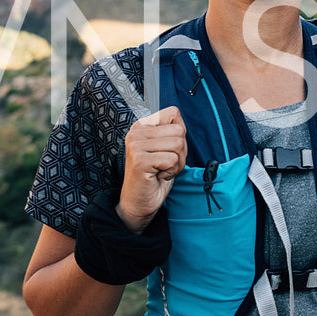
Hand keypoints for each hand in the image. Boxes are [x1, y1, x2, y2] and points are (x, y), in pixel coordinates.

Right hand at [118, 106, 186, 230]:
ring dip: (177, 163)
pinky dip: (171, 171)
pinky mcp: (139, 160)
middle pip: (179, 131)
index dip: (179, 134)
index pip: (173, 113)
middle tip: (166, 163)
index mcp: (141, 126)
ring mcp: (135, 146)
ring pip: (178, 145)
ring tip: (162, 170)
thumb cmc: (155, 176)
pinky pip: (172, 159)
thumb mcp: (165, 148)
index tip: (167, 150)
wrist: (140, 202)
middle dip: (181, 152)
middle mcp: (136, 132)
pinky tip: (158, 176)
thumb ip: (172, 132)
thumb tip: (180, 121)